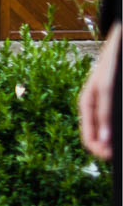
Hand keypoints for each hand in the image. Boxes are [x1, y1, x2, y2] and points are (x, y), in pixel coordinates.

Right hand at [79, 23, 119, 159]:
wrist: (121, 48)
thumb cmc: (111, 65)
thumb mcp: (105, 90)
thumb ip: (104, 114)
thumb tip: (104, 141)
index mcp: (87, 108)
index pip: (89, 139)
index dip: (99, 151)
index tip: (111, 157)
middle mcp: (98, 111)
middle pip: (101, 139)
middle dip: (109, 148)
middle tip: (119, 156)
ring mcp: (108, 108)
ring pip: (111, 132)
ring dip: (116, 140)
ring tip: (121, 148)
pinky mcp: (117, 106)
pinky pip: (115, 122)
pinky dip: (121, 132)